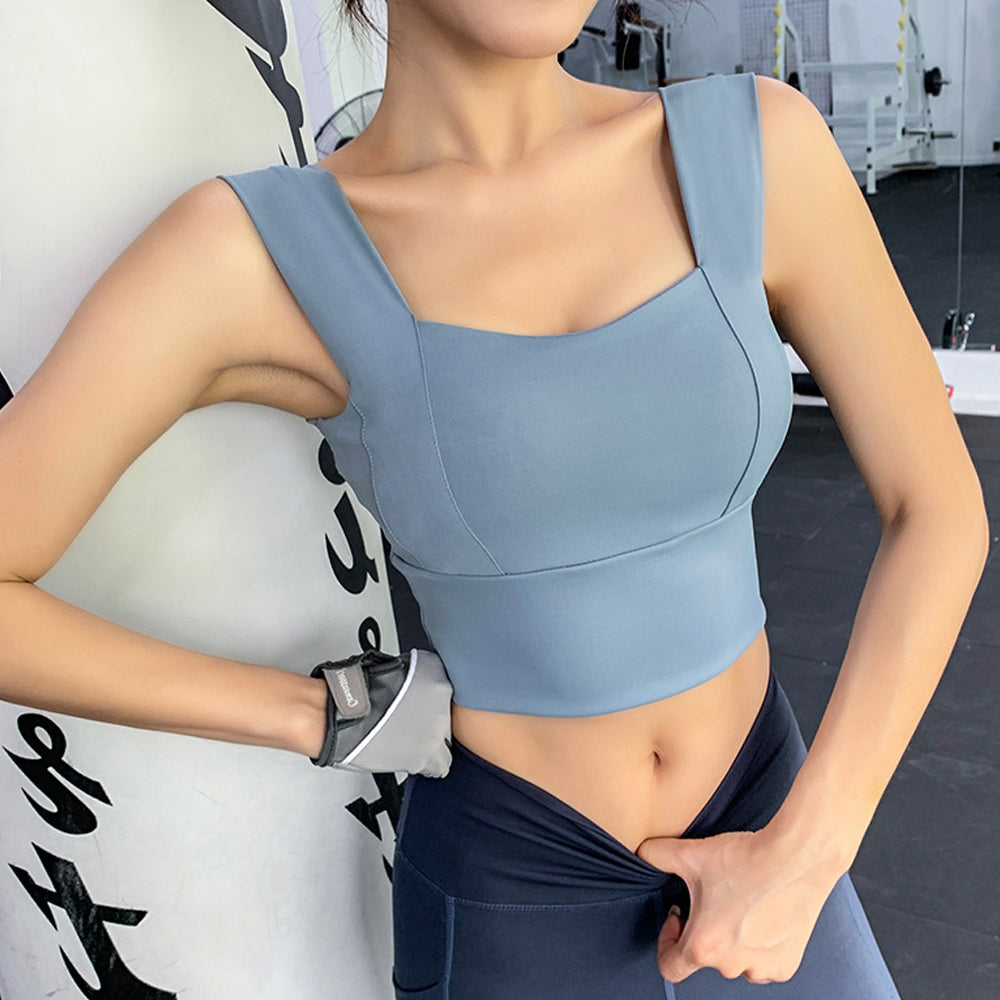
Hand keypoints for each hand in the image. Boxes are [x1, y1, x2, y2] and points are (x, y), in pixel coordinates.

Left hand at [636, 824, 841, 984]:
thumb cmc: (744, 859)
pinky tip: (762, 914)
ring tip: (739, 904)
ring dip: (732, 940)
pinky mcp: (786, 965)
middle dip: (704, 929)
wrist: (795, 857)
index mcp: (703, 947)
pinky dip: (759, 945)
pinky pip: (763, 961)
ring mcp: (762, 969)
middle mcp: (732, 966)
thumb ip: (656, 854)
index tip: (678, 918)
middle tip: (713, 899)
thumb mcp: (690, 853)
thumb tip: (640, 852)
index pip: (669, 967)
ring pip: (736, 961)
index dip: (667, 941)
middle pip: (705, 957)